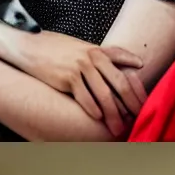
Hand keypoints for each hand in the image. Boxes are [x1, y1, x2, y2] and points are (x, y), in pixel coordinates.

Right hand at [23, 29, 146, 137]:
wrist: (30, 46)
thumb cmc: (56, 48)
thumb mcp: (83, 47)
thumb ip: (104, 55)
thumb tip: (128, 65)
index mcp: (99, 52)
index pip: (125, 70)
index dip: (136, 88)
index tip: (144, 102)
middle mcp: (93, 58)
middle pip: (119, 84)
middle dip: (130, 104)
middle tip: (137, 118)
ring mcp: (80, 67)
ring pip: (104, 94)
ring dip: (113, 114)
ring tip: (117, 127)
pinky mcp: (67, 78)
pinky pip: (84, 97)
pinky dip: (93, 109)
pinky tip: (98, 118)